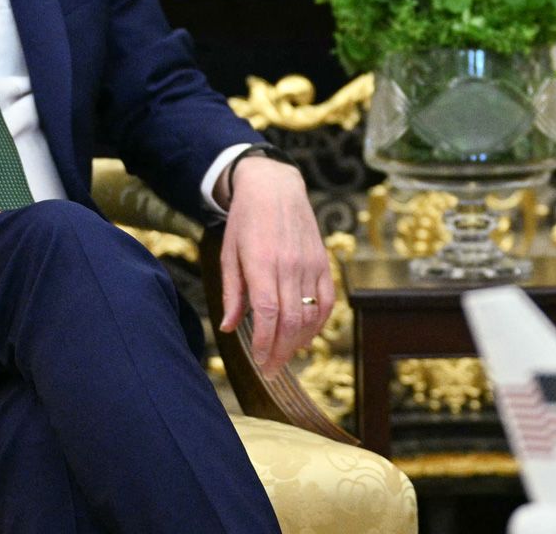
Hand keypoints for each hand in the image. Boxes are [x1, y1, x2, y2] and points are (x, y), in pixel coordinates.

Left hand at [219, 156, 333, 367]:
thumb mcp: (228, 253)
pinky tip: (306, 336)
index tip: (259, 362)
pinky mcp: (323, 261)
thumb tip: (230, 328)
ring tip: (285, 356)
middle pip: (291, 321)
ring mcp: (309, 263)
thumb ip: (232, 292)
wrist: (275, 185)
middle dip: (281, 352)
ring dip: (298, 343)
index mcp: (261, 262)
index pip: (268, 314)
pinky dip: (319, 324)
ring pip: (311, 315)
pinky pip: (327, 301)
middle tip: (270, 370)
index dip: (265, 344)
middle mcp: (289, 264)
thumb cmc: (245, 220)